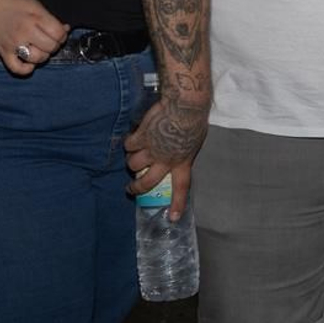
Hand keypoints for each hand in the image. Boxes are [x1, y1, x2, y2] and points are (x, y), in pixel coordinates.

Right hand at [0, 0, 68, 76]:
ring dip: (43, 56)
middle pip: (51, 47)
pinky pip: (17, 68)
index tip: (59, 33)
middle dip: (54, 45)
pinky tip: (30, 63)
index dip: (62, 35)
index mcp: (35, 18)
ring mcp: (14, 44)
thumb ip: (51, 18)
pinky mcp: (4, 53)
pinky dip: (26, 69)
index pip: (58, 34)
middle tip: (49, 40)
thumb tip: (65, 30)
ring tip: (40, 48)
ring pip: (37, 59)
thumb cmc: (12, 4)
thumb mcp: (35, 5)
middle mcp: (24, 32)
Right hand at [125, 98, 208, 217]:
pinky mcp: (141, 137)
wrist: (184, 104)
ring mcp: (151, 149)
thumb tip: (175, 156)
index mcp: (182, 162)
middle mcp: (165, 160)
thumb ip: (183, 153)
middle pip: (147, 182)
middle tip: (130, 188)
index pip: (181, 188)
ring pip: (133, 163)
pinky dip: (130, 142)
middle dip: (135, 188)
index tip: (173, 217)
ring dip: (132, 160)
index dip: (177, 204)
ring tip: (135, 154)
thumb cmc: (194, 120)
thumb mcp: (194, 142)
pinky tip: (135, 136)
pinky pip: (129, 144)